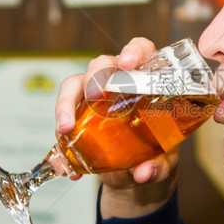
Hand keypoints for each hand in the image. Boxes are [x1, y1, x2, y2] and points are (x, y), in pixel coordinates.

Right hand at [55, 37, 178, 218]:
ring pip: (75, 84)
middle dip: (96, 76)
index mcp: (146, 79)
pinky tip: (66, 158)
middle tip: (94, 97)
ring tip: (65, 128)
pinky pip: (64, 114)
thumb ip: (158, 167)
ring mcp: (95, 94)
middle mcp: (118, 80)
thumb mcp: (163, 161)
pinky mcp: (78, 113)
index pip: (141, 50)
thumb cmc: (157, 153)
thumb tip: (144, 173)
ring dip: (66, 103)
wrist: (136, 172)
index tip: (128, 64)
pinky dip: (61, 133)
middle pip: (102, 64)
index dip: (134, 51)